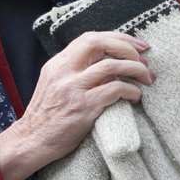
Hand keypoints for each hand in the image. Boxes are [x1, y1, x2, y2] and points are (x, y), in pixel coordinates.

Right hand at [0, 31, 151, 179]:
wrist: (31, 141)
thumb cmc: (49, 115)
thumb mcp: (55, 83)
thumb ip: (76, 70)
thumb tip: (109, 59)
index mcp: (58, 63)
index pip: (90, 38)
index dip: (118, 38)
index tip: (138, 45)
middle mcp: (63, 71)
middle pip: (99, 43)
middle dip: (127, 47)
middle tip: (145, 59)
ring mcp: (73, 89)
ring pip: (112, 66)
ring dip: (136, 69)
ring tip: (148, 79)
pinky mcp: (83, 107)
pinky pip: (115, 90)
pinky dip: (132, 90)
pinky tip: (136, 96)